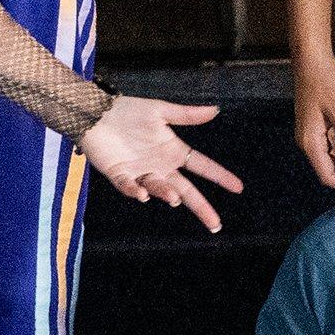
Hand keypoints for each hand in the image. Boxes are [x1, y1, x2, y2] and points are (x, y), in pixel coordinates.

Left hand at [74, 95, 239, 229]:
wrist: (96, 112)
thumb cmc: (128, 110)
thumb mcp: (160, 111)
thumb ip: (187, 115)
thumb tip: (215, 110)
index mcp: (172, 151)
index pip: (202, 167)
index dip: (220, 176)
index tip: (238, 187)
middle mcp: (159, 166)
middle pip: (185, 190)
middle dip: (201, 207)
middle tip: (215, 224)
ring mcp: (140, 173)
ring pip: (159, 189)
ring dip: (166, 193)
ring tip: (174, 197)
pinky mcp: (120, 176)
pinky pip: (129, 188)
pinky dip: (136, 192)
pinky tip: (142, 193)